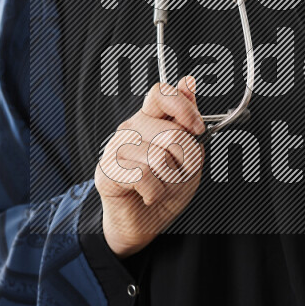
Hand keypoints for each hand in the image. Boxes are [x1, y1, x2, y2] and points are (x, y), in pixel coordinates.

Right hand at [95, 76, 204, 257]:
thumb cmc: (166, 188)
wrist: (144, 223)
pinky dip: (154, 191)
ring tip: (161, 186)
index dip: (184, 108)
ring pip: (159, 157)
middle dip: (185, 162)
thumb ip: (189, 122)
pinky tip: (149, 194)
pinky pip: (143, 175)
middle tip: (177, 174)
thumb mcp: (189, 155)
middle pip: (172, 133)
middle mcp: (132, 127)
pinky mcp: (107, 170)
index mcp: (152, 119)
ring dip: (170, 181)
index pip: (162, 93)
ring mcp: (116, 147)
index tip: (197, 129)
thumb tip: (189, 82)